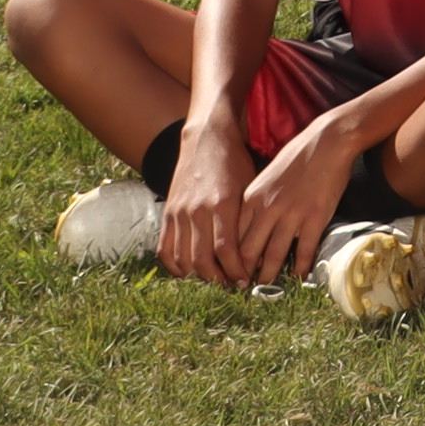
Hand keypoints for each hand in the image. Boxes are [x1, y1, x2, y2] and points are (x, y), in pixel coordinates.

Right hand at [153, 118, 260, 286]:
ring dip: (198, 276)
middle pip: (203, 260)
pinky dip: (176, 266)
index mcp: (222, 205)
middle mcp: (197, 211)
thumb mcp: (249, 188)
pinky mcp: (167, 213)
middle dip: (218, 279)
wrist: (206, 139)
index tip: (246, 281)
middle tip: (231, 286)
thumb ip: (248, 219)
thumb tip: (259, 251)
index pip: (227, 251)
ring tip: (214, 281)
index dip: (236, 271)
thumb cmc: (235, 163)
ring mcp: (179, 213)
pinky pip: (165, 249)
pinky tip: (189, 272)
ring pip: (183, 259)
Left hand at [218, 118, 359, 287]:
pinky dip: (300, 268)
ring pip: (273, 255)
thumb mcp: (266, 177)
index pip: (234, 236)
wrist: (328, 141)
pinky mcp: (314, 218)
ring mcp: (291, 214)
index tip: (231, 271)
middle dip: (244, 273)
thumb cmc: (297, 156)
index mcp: (251, 198)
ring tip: (266, 289)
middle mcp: (267, 208)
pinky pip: (303, 250)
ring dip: (269, 275)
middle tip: (243, 288)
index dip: (230, 258)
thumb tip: (253, 228)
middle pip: (248, 250)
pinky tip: (299, 278)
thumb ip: (256, 202)